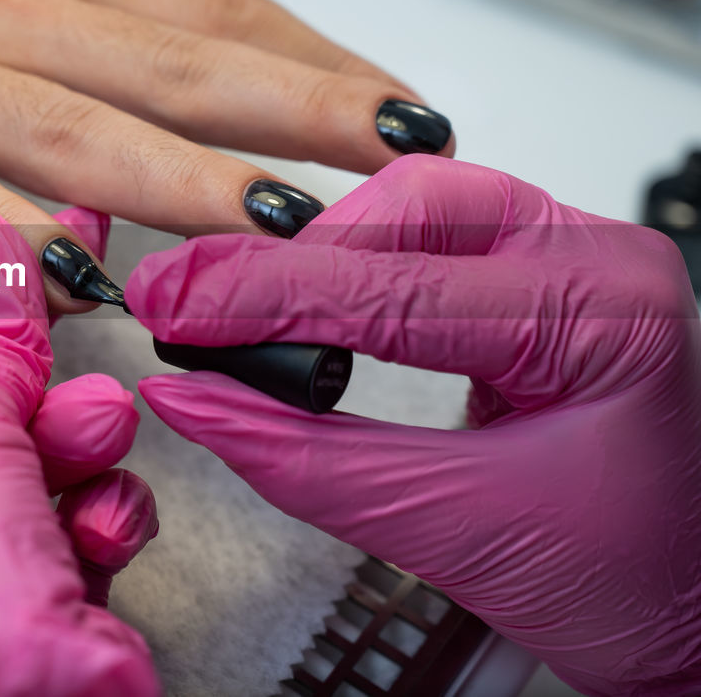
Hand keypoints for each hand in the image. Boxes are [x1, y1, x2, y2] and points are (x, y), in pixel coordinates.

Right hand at [0, 0, 450, 309]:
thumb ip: (72, 35)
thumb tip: (180, 96)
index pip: (207, 12)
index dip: (314, 59)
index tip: (394, 107)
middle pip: (175, 66)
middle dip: (300, 113)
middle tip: (400, 158)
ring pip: (78, 129)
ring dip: (189, 179)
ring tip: (285, 224)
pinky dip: (11, 232)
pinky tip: (76, 273)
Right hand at [127, 156, 700, 695]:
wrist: (700, 616)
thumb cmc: (632, 583)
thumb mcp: (452, 532)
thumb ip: (304, 461)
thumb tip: (194, 399)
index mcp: (603, 317)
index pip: (394, 288)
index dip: (263, 295)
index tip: (173, 302)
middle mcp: (599, 262)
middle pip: (412, 204)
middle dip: (293, 254)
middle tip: (195, 300)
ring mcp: (576, 261)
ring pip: (420, 204)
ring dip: (324, 250)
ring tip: (245, 301)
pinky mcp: (544, 279)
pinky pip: (435, 236)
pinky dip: (358, 262)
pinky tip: (312, 293)